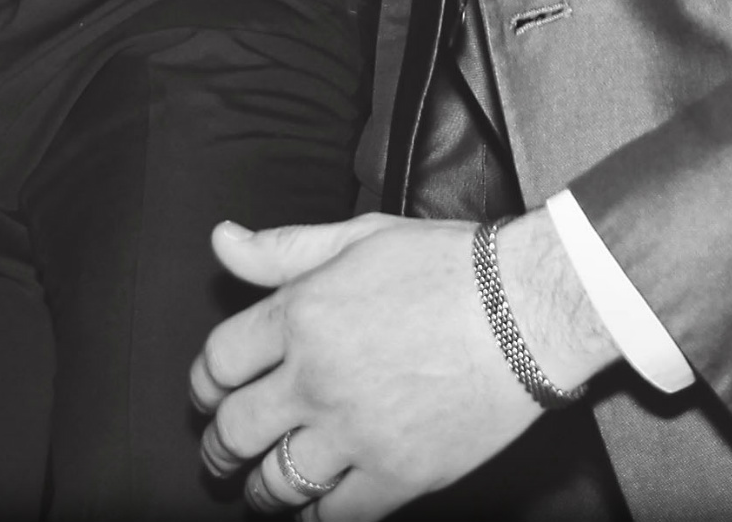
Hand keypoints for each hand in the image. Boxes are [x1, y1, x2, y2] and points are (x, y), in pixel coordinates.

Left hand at [191, 212, 597, 517]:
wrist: (527, 310)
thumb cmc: (449, 267)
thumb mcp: (359, 237)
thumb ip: (284, 249)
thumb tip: (221, 240)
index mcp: (302, 314)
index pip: (218, 363)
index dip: (205, 385)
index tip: (210, 396)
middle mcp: (316, 378)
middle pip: (235, 430)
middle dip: (219, 448)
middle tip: (222, 455)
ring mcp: (355, 431)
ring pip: (276, 482)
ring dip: (259, 490)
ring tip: (261, 490)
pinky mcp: (398, 474)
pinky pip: (336, 516)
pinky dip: (317, 520)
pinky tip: (317, 510)